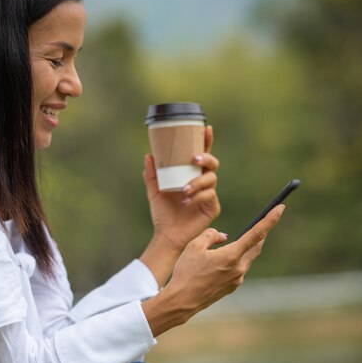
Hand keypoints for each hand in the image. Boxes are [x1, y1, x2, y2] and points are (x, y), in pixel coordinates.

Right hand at [142, 205, 284, 336]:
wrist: (182, 300)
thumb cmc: (186, 272)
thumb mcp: (194, 246)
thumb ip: (211, 235)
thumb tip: (223, 237)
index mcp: (231, 256)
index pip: (256, 234)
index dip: (270, 220)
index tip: (281, 208)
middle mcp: (239, 268)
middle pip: (256, 246)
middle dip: (261, 234)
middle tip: (264, 222)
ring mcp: (237, 279)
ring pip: (245, 258)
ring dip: (242, 249)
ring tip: (226, 245)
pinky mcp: (232, 287)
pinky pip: (237, 269)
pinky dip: (233, 260)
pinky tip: (218, 262)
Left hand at [143, 125, 220, 253]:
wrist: (166, 235)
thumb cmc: (162, 213)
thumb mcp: (154, 191)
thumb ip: (152, 175)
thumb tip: (149, 155)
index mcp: (191, 175)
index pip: (201, 155)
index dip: (206, 141)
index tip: (206, 128)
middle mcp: (203, 183)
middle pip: (213, 164)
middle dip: (206, 158)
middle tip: (193, 159)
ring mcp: (209, 195)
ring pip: (211, 180)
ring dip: (197, 182)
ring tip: (184, 189)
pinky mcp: (212, 208)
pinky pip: (210, 196)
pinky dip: (199, 196)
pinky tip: (187, 200)